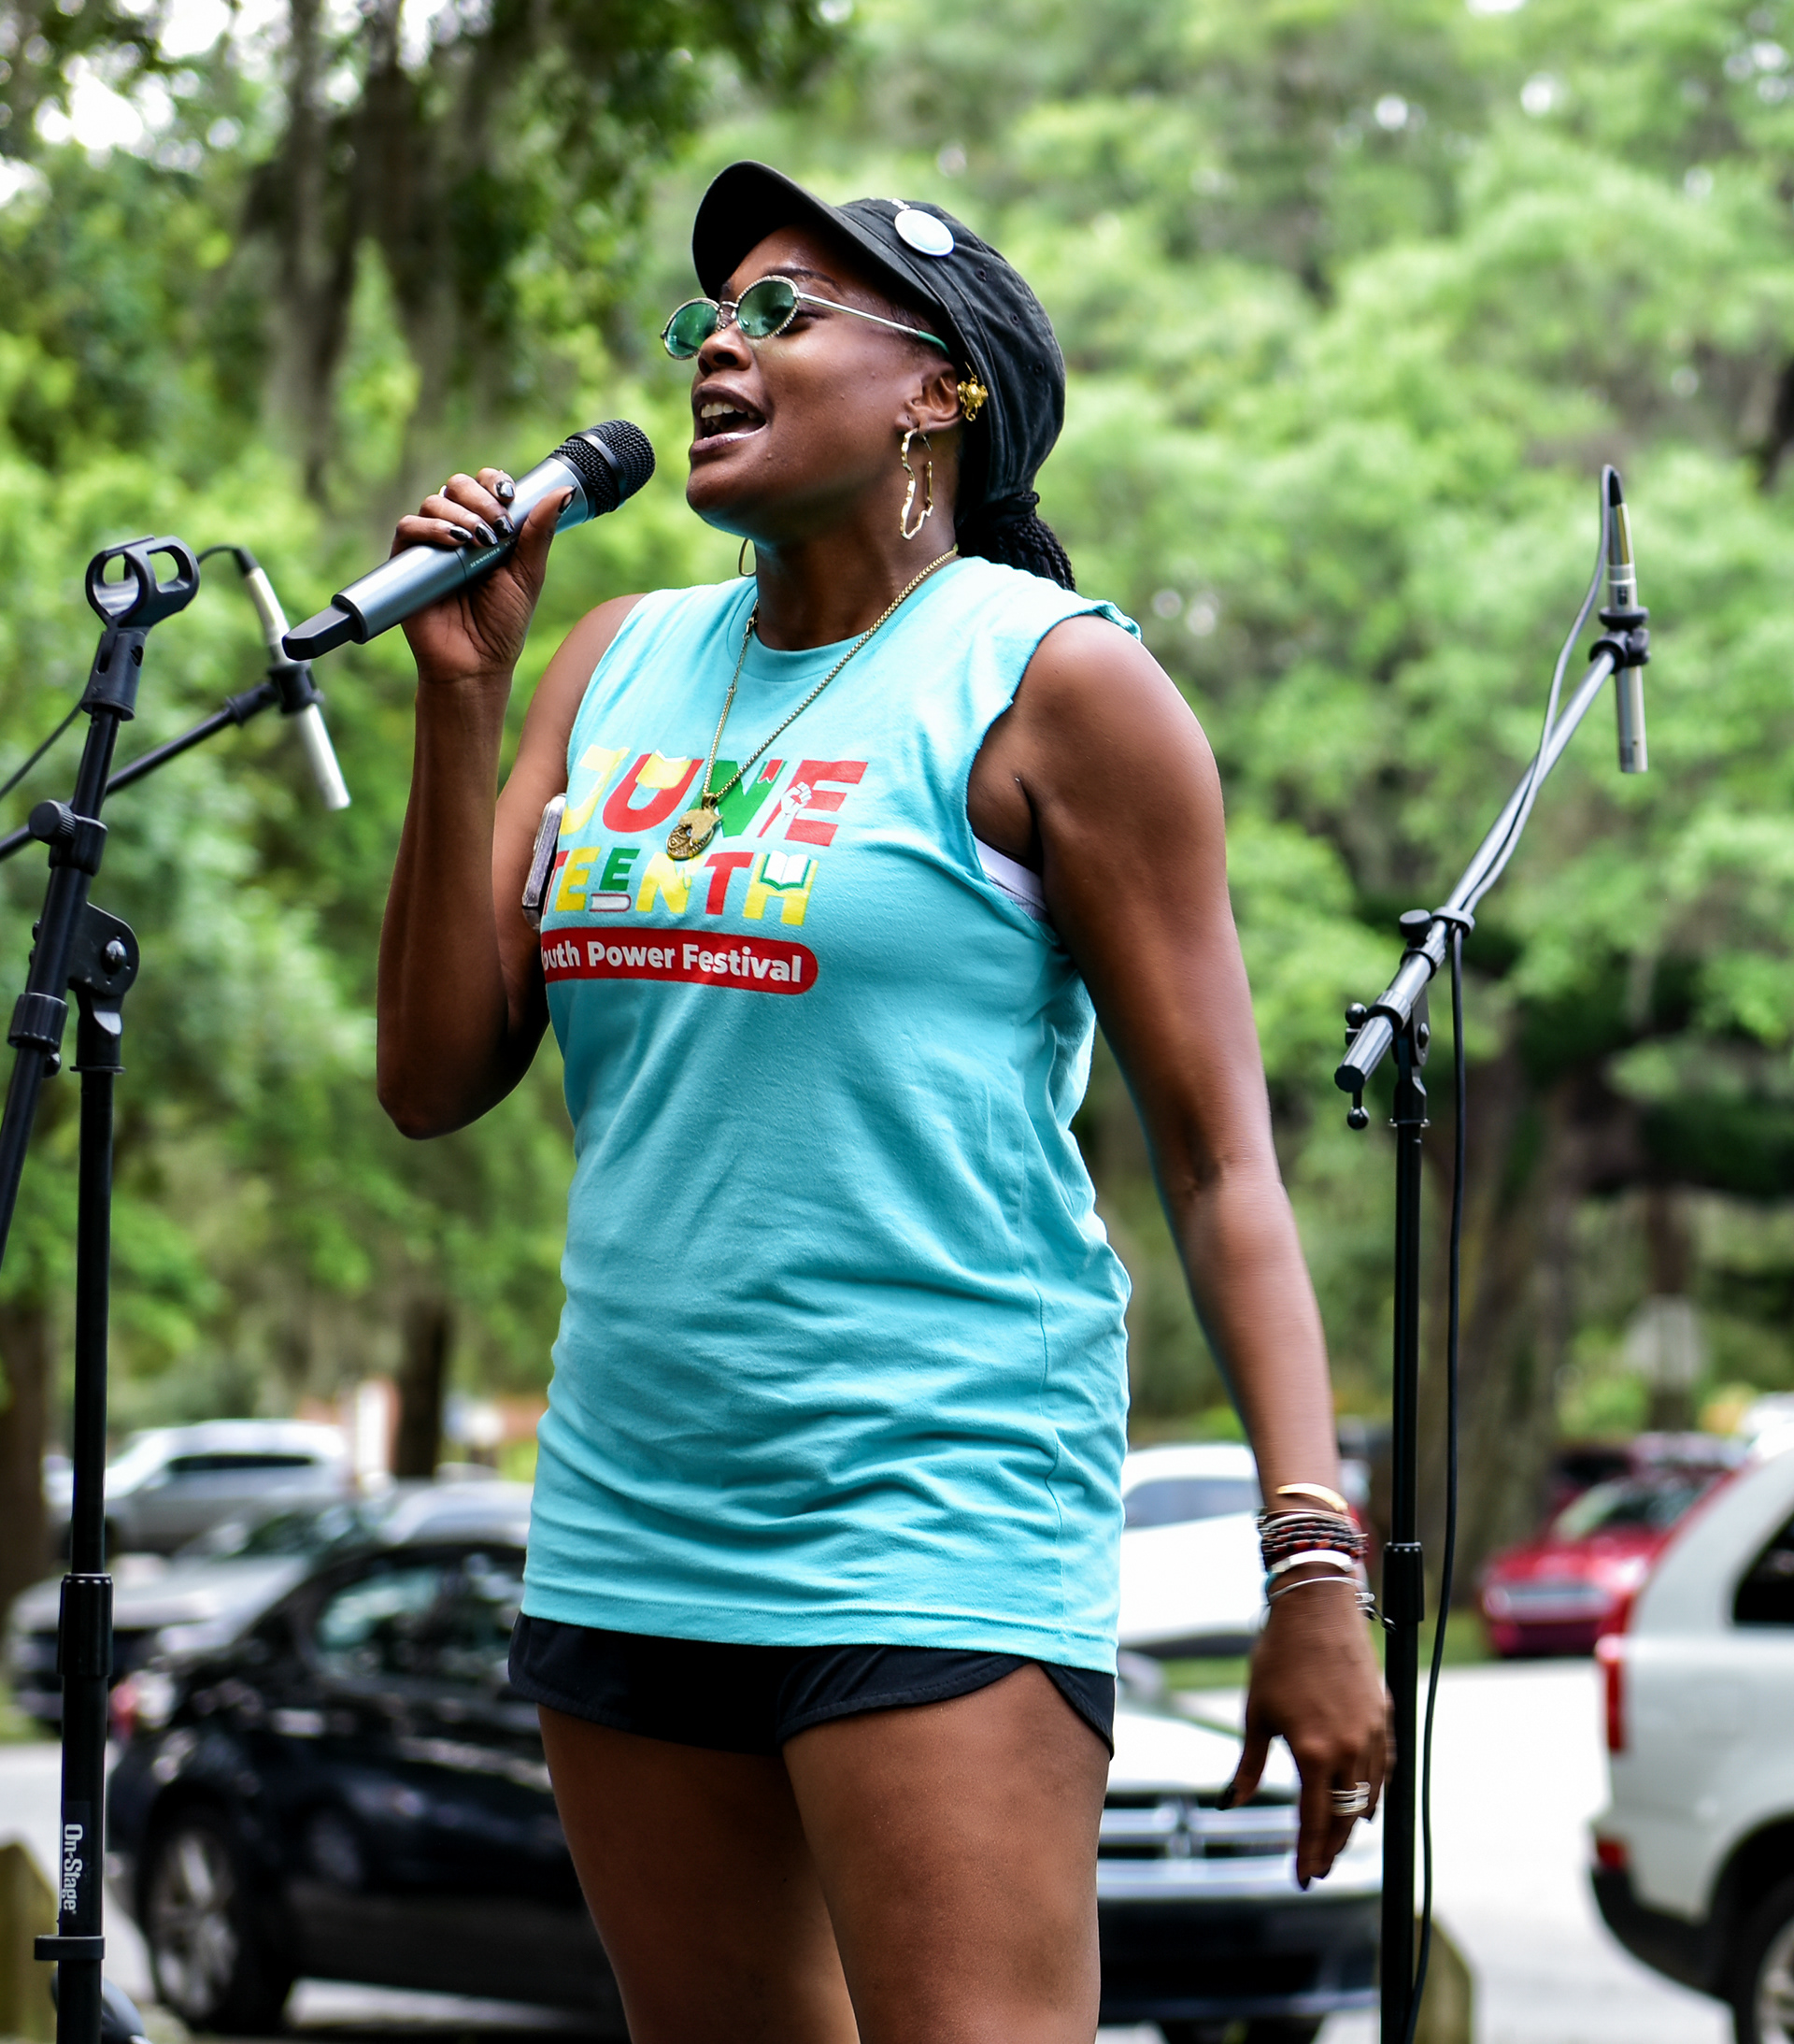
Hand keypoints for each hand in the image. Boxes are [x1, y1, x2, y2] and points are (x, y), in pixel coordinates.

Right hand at [395, 467, 569, 684]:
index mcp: (487, 529)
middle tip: (498, 528)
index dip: (494, 482)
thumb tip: (563, 492)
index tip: (509, 498)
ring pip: (434, 501)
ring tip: (479, 542)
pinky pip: (408, 528)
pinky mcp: (406, 562)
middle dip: (480, 498)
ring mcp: (431, 545)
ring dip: (459, 513)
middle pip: (458, 485)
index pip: (485, 485)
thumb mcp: (528, 575)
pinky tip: (453, 542)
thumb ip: (539, 533)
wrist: (475, 663)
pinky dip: (430, 527)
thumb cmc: (502, 623)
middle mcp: (457, 531)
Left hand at [1224, 1575, 1390, 1886]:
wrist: (1316, 1611)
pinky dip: (1375, 1791)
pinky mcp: (1384, 1717)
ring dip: (1354, 1824)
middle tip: (1319, 1867)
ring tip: (1338, 1841)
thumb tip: (1231, 1802)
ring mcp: (1372, 1734)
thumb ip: (1248, 1765)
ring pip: (1369, 1796)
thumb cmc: (1278, 1659)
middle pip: (1345, 1817)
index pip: (1313, 1820)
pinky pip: (1384, 1768)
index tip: (1302, 1879)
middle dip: (1332, 1847)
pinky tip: (1366, 1803)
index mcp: (1313, 1753)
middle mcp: (1348, 1750)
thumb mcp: (1256, 1714)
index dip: (1307, 1854)